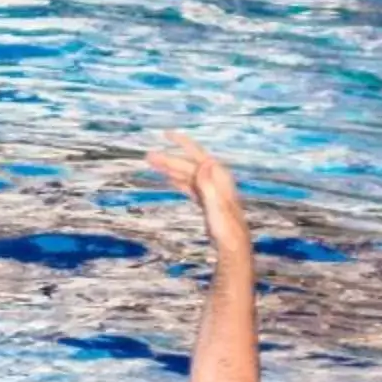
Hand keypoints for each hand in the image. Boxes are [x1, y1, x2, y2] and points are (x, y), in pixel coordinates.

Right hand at [149, 133, 248, 251]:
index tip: (166, 134)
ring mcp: (211, 191)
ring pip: (187, 176)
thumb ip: (209, 184)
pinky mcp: (207, 202)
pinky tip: (169, 180)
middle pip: (188, 166)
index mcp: (218, 177)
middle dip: (169, 160)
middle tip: (148, 156)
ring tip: (152, 165)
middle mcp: (215, 181)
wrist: (233, 246)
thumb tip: (205, 161)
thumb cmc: (226, 228)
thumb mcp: (216, 205)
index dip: (182, 143)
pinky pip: (190, 187)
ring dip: (170, 170)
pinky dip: (179, 182)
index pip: (197, 154)